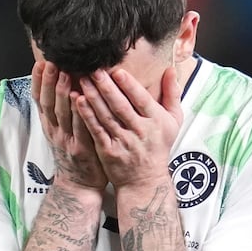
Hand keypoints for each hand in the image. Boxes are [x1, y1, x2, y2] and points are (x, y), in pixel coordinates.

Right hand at [31, 61, 107, 190]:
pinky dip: (79, 112)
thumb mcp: (61, 133)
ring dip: (61, 93)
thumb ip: (60, 113)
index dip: (38, 82)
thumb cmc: (74, 157)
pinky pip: (79, 128)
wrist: (78, 187)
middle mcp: (55, 131)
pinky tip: (80, 98)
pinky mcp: (81, 149)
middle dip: (48, 82)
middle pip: (47, 103)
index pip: (39, 100)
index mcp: (50, 126)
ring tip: (64, 74)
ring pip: (61, 113)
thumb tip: (60, 87)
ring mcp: (66, 140)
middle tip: (50, 62)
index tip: (39, 63)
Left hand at [75, 66, 182, 187]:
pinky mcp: (109, 151)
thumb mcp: (173, 121)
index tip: (117, 71)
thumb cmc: (158, 147)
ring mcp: (123, 143)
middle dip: (106, 87)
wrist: (145, 181)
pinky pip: (96, 131)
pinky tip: (78, 102)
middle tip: (94, 70)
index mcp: (157, 121)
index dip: (129, 86)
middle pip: (121, 106)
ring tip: (83, 80)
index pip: (142, 100)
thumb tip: (171, 69)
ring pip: (106, 117)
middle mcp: (140, 132)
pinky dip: (87, 116)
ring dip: (93, 98)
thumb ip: (172, 94)